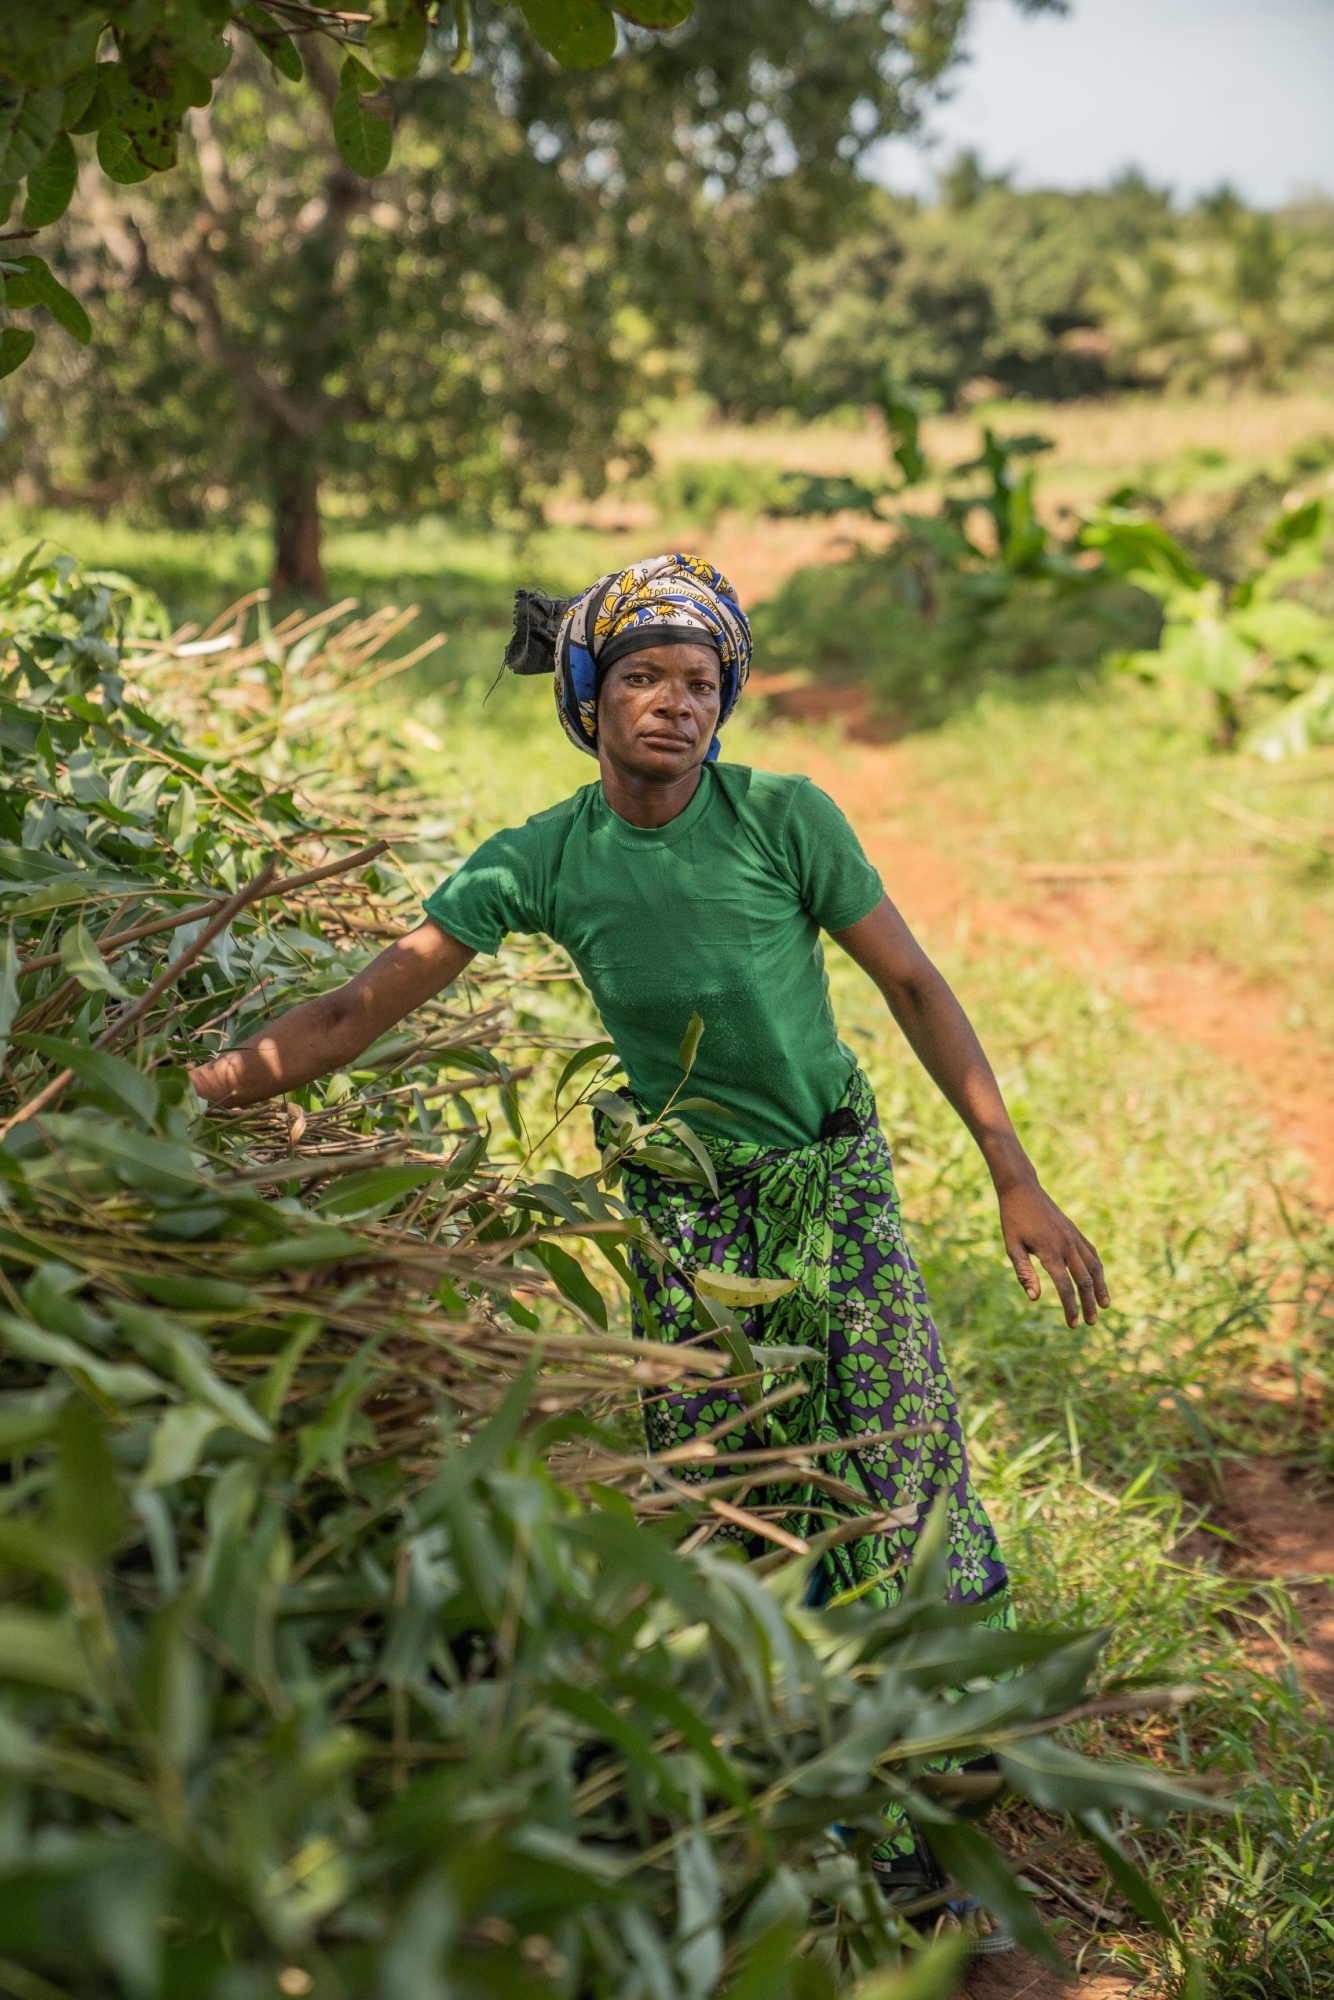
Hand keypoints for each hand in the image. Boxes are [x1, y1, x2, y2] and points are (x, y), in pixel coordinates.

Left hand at [998, 1180, 1108, 1326]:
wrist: (1022, 1190)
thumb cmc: (1013, 1219)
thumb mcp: (1012, 1246)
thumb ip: (1024, 1272)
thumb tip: (1035, 1298)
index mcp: (1049, 1252)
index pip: (1065, 1287)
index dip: (1071, 1308)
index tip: (1073, 1324)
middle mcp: (1066, 1246)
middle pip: (1084, 1281)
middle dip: (1089, 1304)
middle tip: (1091, 1323)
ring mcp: (1073, 1237)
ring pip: (1094, 1267)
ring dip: (1101, 1288)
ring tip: (1105, 1305)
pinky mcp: (1075, 1232)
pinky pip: (1091, 1253)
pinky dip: (1098, 1268)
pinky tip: (1099, 1279)